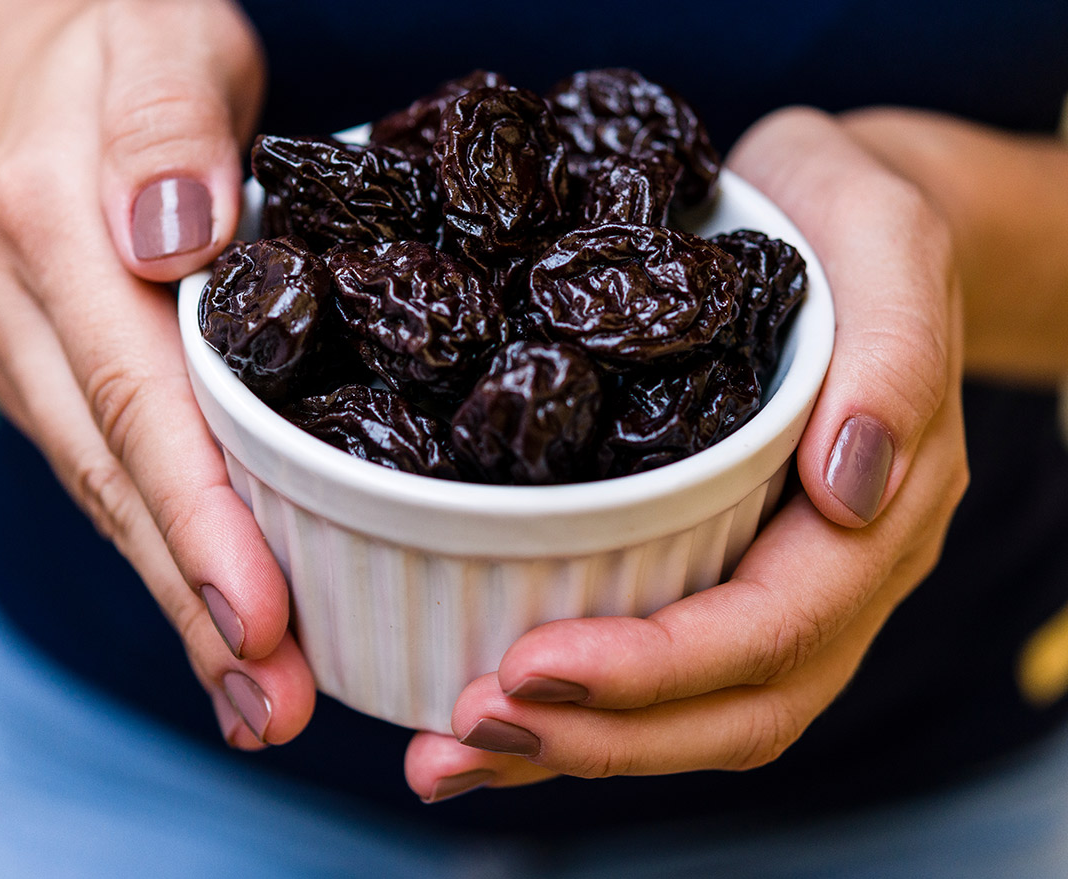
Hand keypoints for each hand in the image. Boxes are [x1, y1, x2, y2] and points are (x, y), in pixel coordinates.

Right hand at [0, 0, 314, 746]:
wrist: (16, 58)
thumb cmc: (118, 42)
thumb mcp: (160, 42)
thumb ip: (168, 126)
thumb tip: (172, 236)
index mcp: (55, 226)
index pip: (137, 398)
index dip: (200, 517)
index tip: (261, 619)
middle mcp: (21, 308)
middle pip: (117, 478)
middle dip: (197, 603)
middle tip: (277, 708)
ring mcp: (21, 348)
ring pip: (107, 495)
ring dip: (182, 605)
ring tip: (261, 701)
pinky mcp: (44, 372)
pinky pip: (108, 473)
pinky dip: (167, 551)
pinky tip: (219, 622)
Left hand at [404, 106, 968, 801]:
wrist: (833, 218)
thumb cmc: (849, 216)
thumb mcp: (885, 238)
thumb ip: (895, 354)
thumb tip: (848, 493)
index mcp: (880, 510)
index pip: (775, 628)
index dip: (658, 667)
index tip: (533, 667)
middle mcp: (831, 572)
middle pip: (730, 706)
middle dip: (598, 735)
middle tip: (466, 726)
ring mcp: (776, 579)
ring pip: (693, 712)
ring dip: (572, 745)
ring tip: (449, 751)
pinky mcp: (717, 564)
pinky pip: (658, 665)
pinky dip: (574, 707)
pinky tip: (480, 712)